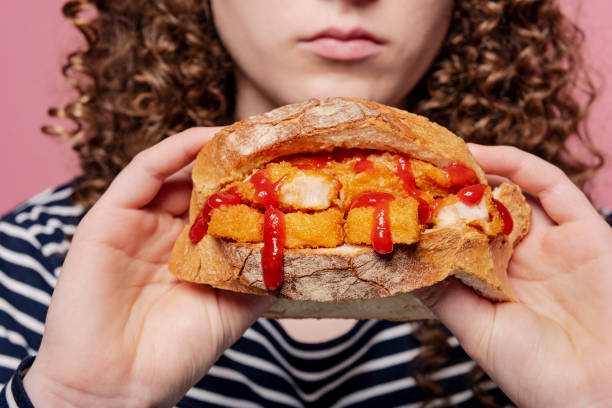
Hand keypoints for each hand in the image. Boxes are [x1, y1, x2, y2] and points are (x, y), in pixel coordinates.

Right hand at [23, 128, 275, 406]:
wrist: (117, 387)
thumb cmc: (174, 355)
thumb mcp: (233, 310)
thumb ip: (261, 277)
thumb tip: (301, 251)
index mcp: (192, 254)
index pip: (223, 207)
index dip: (252, 186)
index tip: (287, 167)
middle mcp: (164, 234)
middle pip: (201, 184)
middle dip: (235, 162)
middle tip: (272, 141)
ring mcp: (136, 224)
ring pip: (174, 172)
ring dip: (210, 151)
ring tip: (247, 136)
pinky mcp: (107, 219)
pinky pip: (141, 173)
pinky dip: (174, 151)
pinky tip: (208, 139)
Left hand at [418, 145, 611, 407]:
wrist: (602, 392)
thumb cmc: (539, 373)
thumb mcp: (476, 329)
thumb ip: (442, 292)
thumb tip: (399, 262)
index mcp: (496, 281)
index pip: (460, 235)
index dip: (433, 214)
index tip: (400, 195)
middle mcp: (524, 257)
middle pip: (484, 208)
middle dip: (451, 186)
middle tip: (415, 165)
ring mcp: (554, 241)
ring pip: (513, 190)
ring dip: (478, 169)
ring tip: (439, 155)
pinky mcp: (586, 230)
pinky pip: (551, 185)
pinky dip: (516, 164)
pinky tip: (479, 154)